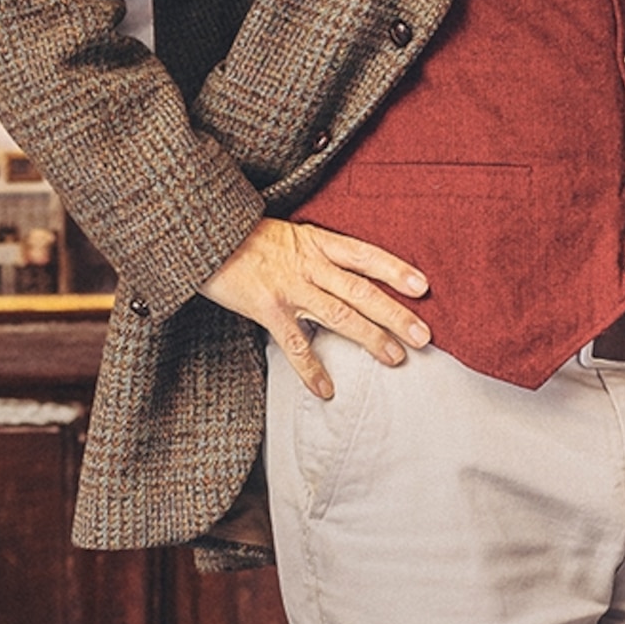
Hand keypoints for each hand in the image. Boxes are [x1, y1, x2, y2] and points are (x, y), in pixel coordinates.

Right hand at [204, 216, 430, 399]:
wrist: (200, 235)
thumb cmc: (241, 235)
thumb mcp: (286, 233)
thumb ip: (315, 251)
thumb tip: (343, 273)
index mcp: (315, 241)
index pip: (365, 255)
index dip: (396, 269)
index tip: (424, 286)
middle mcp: (308, 263)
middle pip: (362, 291)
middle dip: (396, 314)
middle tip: (425, 336)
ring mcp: (289, 287)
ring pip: (339, 316)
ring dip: (370, 338)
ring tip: (396, 358)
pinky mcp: (267, 309)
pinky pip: (296, 345)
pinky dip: (313, 370)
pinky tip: (327, 390)